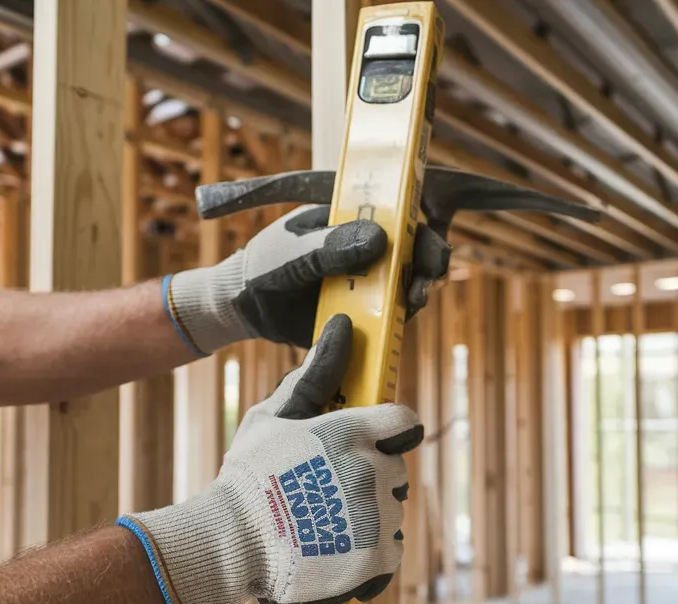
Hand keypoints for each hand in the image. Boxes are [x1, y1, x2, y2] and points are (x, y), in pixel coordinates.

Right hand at [119, 315, 423, 603]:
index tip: (370, 444)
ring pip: (390, 512)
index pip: (404, 422)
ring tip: (322, 524)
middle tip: (324, 493)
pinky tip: (336, 551)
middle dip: (368, 478)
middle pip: (394, 470)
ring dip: (368, 517)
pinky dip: (370, 555)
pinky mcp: (377, 557)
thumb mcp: (274, 416)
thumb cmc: (248, 477)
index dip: (390, 432)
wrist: (230, 544)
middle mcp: (373, 471)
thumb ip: (314, 375)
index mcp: (353, 431)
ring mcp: (378, 516)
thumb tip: (341, 328)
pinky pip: (391, 551)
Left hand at [163, 204, 450, 354]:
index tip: (427, 235)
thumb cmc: (263, 268)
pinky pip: (392, 312)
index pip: (393, 209)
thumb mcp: (290, 255)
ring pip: (408, 279)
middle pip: (411, 245)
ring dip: (418, 287)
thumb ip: (328, 248)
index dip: (417, 219)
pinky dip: (401, 316)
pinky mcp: (364, 311)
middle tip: (433, 271)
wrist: (244, 309)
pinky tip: (399, 320)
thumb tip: (379, 238)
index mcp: (347, 217)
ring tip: (414, 299)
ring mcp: (367, 278)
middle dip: (428, 256)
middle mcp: (363, 245)